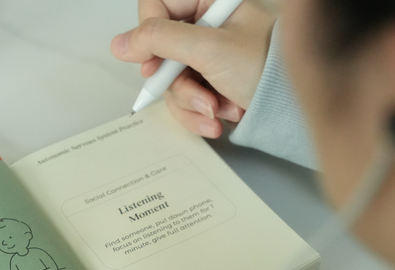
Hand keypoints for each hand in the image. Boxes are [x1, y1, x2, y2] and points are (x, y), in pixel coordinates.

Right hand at [111, 0, 275, 137]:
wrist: (293, 110)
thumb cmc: (269, 70)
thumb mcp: (209, 49)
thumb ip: (160, 40)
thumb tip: (121, 44)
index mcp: (211, 1)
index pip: (156, 7)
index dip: (150, 37)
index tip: (156, 62)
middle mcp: (207, 25)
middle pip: (160, 51)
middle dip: (179, 82)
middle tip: (196, 90)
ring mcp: (207, 55)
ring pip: (171, 80)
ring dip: (192, 101)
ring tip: (218, 107)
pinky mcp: (209, 82)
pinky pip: (184, 98)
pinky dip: (199, 112)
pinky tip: (221, 114)